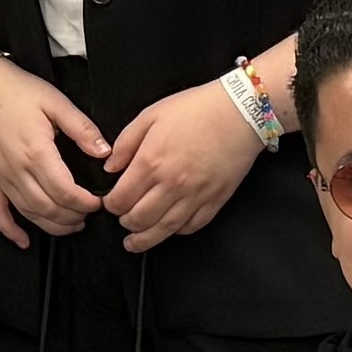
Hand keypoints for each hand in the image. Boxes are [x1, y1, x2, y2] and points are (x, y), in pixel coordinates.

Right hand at [0, 58, 109, 247]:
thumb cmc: (17, 90)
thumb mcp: (56, 102)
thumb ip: (82, 129)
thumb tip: (105, 152)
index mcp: (36, 152)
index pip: (65, 191)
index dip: (85, 203)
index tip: (99, 202)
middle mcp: (16, 170)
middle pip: (48, 208)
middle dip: (72, 217)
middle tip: (89, 214)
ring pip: (28, 213)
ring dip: (52, 226)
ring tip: (71, 225)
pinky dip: (10, 230)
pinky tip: (23, 241)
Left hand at [96, 80, 266, 250]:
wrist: (240, 111)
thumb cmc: (197, 109)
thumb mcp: (151, 115)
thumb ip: (126, 143)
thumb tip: (110, 166)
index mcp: (151, 162)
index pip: (121, 198)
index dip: (111, 205)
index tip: (110, 204)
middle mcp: (171, 184)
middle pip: (140, 219)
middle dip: (126, 224)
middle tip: (123, 222)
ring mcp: (195, 195)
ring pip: (164, 229)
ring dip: (146, 239)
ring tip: (136, 243)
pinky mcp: (215, 200)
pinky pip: (192, 225)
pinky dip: (177, 231)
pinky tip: (169, 229)